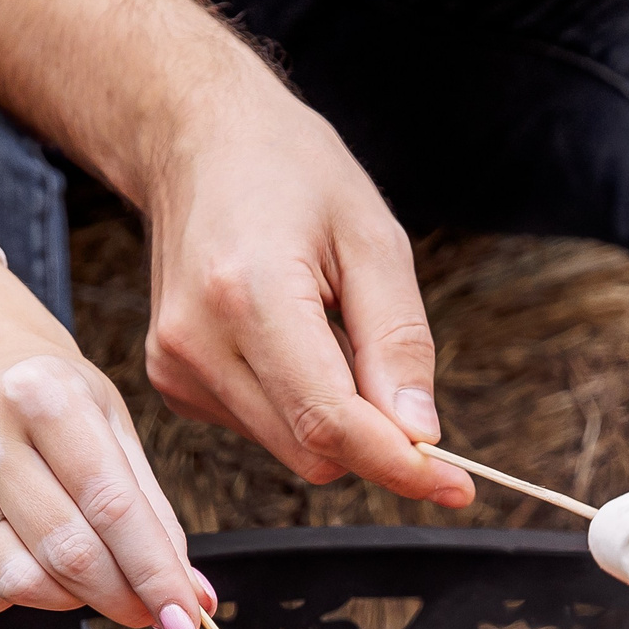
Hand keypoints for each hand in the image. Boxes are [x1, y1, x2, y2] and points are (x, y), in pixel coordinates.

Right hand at [0, 0, 474, 507]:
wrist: (196, 142)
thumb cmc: (288, 172)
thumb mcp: (373, 238)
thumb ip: (399, 342)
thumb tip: (420, 434)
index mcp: (248, 295)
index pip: (331, 421)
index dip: (400, 465)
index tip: (456, 486)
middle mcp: (198, 341)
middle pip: (313, 451)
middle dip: (373, 440)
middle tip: (400, 385)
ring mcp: (176, 365)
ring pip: (289, 450)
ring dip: (334, 420)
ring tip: (329, 332)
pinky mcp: (172, 380)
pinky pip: (262, 431)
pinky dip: (297, 407)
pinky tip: (291, 341)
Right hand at [0, 253, 213, 628]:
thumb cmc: (66, 410)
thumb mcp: (118, 434)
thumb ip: (157, 518)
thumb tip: (194, 601)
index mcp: (44, 395)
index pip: (112, 507)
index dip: (155, 574)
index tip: (187, 622)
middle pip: (68, 551)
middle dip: (121, 597)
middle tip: (150, 613)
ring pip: (21, 580)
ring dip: (73, 602)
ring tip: (94, 583)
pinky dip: (24, 598)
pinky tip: (40, 566)